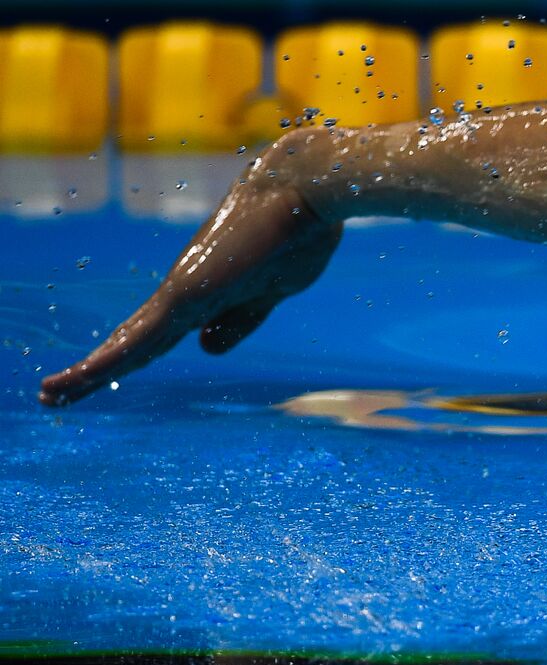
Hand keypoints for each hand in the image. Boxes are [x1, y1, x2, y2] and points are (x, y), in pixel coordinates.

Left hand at [39, 185, 341, 405]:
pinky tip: (84, 377)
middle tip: (54, 393)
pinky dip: (108, 361)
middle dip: (95, 369)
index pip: (159, 335)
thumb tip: (205, 348)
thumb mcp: (273, 291)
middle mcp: (186, 290)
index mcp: (209, 293)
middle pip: (133, 341)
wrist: (305, 194)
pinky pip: (141, 337)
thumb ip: (241, 320)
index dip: (131, 357)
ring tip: (50, 395)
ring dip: (88, 372)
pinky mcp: (185, 292)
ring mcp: (182, 290)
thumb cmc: (299, 234)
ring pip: (127, 343)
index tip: (103, 375)